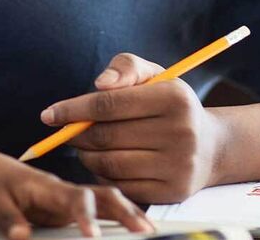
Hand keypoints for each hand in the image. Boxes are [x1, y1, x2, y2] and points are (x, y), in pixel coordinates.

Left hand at [0, 142, 151, 239]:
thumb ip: (9, 219)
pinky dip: (118, 217)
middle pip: (102, 196)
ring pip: (106, 202)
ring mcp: (68, 200)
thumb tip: (22, 237)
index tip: (94, 236)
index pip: (75, 199)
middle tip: (146, 231)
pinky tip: (133, 227)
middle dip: (125, 212)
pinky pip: (98, 211)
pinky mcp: (67, 209)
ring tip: (150, 231)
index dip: (87, 217)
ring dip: (128, 214)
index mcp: (47, 187)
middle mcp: (63, 191)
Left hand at [40, 54, 228, 203]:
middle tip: (68, 132)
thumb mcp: (154, 76)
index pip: (109, 104)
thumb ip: (124, 68)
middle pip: (106, 136)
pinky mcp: (172, 191)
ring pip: (110, 163)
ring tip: (85, 146)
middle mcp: (181, 133)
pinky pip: (121, 186)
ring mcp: (178, 165)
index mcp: (174, 98)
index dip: (73, 109)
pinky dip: (103, 175)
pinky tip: (103, 163)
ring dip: (86, 156)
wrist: (210, 146)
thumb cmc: (170, 105)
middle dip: (77, 134)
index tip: (49, 114)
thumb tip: (99, 85)